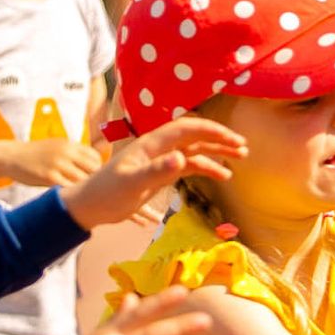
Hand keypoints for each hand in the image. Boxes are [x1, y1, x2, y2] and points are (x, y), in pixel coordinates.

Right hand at [0, 137, 105, 191]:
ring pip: (82, 180)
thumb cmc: (36, 155)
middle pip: (93, 169)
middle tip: (87, 190)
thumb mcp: (57, 147)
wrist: (11, 156)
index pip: (96, 158)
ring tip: (78, 196)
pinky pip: (68, 188)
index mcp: (70, 144)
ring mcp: (58, 164)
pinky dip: (70, 193)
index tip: (90, 179)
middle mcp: (67, 152)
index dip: (97, 170)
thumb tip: (95, 166)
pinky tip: (66, 196)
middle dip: (93, 180)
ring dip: (82, 189)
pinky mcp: (48, 176)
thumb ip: (74, 154)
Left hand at [60, 118, 244, 228]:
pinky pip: (190, 166)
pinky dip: (206, 168)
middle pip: (195, 136)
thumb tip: (181, 160)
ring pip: (195, 150)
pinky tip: (222, 175)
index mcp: (152, 143)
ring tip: (240, 157)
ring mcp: (161, 160)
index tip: (231, 137)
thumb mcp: (132, 183)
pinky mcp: (162, 173)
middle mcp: (160, 147)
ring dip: (217, 152)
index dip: (210, 130)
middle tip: (243, 146)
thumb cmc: (107, 192)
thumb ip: (156, 171)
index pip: (187, 128)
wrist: (91, 206)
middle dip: (219, 139)